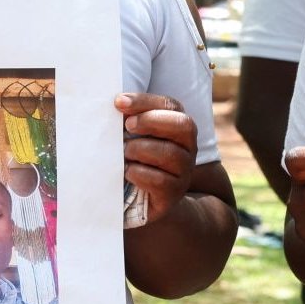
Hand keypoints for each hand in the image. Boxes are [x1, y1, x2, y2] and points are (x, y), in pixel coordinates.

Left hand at [117, 92, 196, 223]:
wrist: (140, 201)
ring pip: (170, 154)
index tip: (119, 103)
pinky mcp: (174, 193)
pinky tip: (127, 171)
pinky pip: (161, 180)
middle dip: (151, 121)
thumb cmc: (134, 159)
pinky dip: (139, 173)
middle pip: (183, 125)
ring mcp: (184, 170)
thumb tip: (117, 104)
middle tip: (127, 126)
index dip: (145, 102)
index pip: (170, 105)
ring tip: (124, 153)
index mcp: (178, 126)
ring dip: (140, 149)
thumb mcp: (133, 136)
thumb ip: (129, 119)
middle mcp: (188, 146)